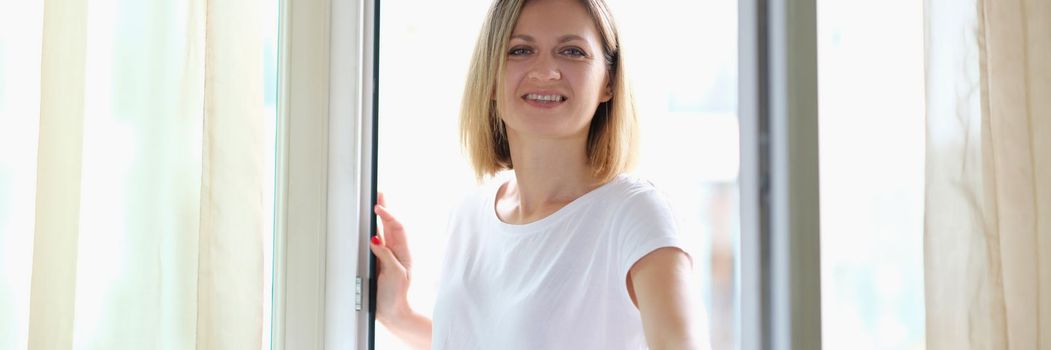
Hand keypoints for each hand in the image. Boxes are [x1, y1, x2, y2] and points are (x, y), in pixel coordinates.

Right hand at [369, 192, 414, 325]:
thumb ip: (386, 256)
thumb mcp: (395, 275)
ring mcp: (386, 256)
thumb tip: (375, 240)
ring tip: (374, 203)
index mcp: (403, 253)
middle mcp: (395, 252)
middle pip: (390, 225)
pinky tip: (367, 225)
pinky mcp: (377, 262)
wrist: (392, 313)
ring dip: (379, 218)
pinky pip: (374, 243)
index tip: (378, 208)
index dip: (388, 216)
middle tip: (379, 193)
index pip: (397, 228)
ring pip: (382, 232)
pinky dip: (371, 231)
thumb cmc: (396, 295)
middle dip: (385, 209)